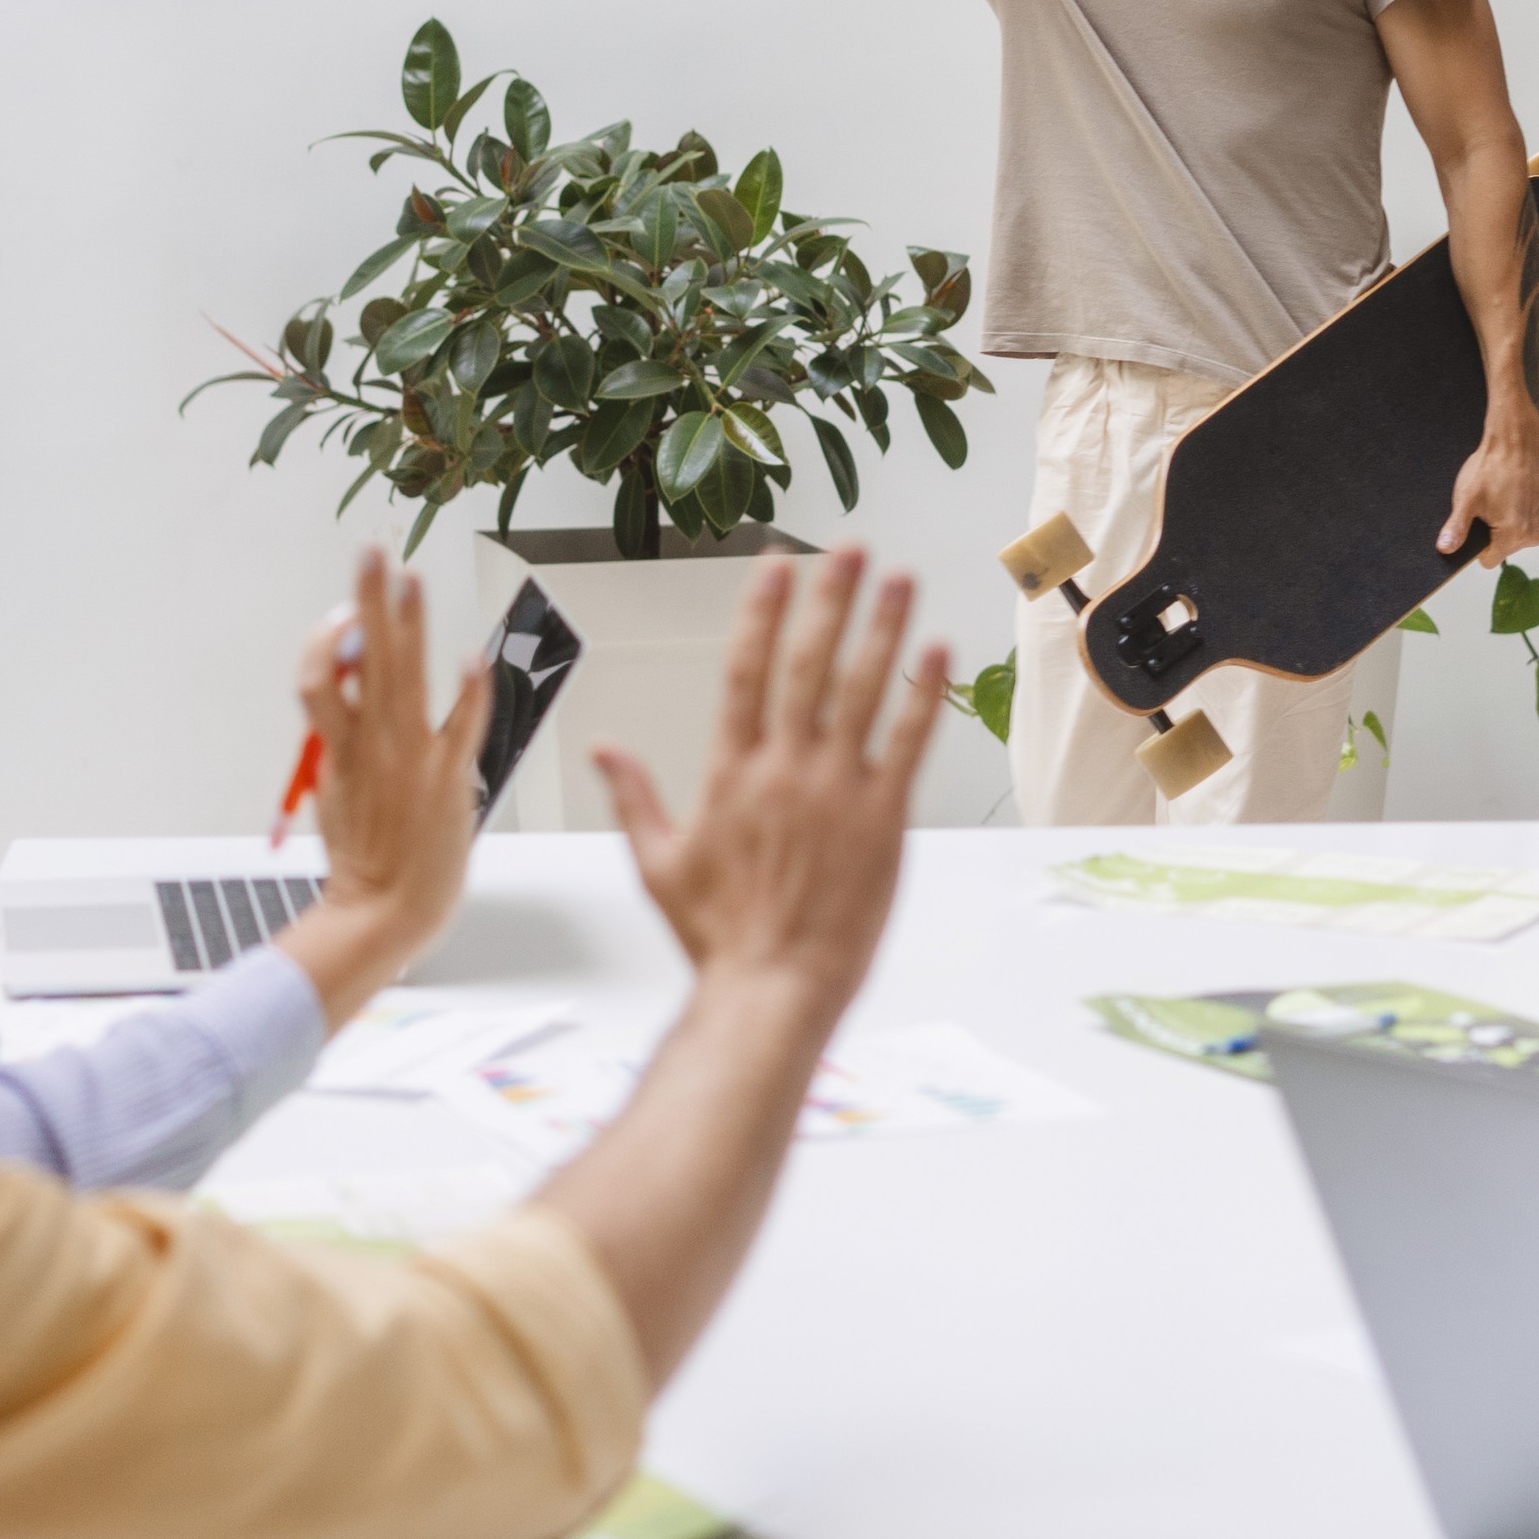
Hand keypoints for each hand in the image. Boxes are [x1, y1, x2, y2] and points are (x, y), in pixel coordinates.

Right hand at [276, 550, 488, 1025]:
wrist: (386, 914)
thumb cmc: (364, 864)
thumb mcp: (333, 796)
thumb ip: (337, 750)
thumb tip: (337, 712)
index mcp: (341, 749)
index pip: (320, 675)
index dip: (326, 639)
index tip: (342, 612)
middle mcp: (373, 744)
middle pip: (362, 656)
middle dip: (366, 598)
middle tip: (370, 551)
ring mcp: (410, 759)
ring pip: (404, 677)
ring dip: (409, 625)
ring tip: (411, 579)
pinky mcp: (448, 780)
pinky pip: (460, 728)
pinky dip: (467, 693)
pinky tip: (471, 659)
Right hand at [593, 546, 945, 1021]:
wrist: (772, 990)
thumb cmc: (717, 937)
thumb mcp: (657, 864)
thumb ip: (632, 798)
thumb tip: (601, 749)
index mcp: (729, 773)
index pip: (745, 670)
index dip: (763, 611)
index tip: (777, 563)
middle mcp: (783, 770)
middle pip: (808, 664)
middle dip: (829, 599)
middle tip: (850, 547)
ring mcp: (836, 792)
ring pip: (862, 691)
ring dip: (883, 628)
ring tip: (900, 578)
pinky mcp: (883, 821)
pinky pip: (908, 745)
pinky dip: (923, 696)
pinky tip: (936, 651)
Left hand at [1438, 425, 1538, 565]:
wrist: (1517, 442)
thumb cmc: (1493, 466)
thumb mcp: (1467, 498)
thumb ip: (1457, 528)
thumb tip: (1446, 549)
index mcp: (1514, 534)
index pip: (1490, 560)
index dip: (1480, 544)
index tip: (1479, 523)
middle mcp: (1536, 533)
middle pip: (1506, 549)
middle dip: (1495, 532)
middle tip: (1492, 505)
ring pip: (1520, 537)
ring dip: (1511, 523)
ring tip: (1505, 497)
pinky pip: (1533, 524)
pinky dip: (1525, 514)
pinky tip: (1518, 495)